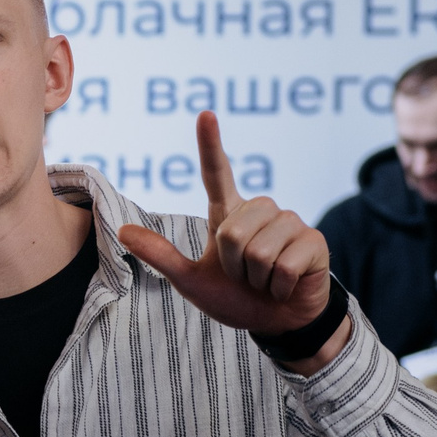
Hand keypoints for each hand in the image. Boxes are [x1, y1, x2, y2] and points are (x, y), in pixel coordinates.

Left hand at [118, 113, 340, 351]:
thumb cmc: (236, 298)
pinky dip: (280, 286)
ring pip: (259, 251)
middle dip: (234, 266)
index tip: (205, 114)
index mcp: (229, 214)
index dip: (210, 144)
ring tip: (266, 279)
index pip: (216, 173)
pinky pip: (285, 265)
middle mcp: (260, 210)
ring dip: (257, 278)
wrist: (277, 323)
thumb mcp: (191, 280)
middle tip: (246, 276)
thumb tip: (122, 231)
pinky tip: (286, 285)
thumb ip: (161, 256)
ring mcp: (290, 222)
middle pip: (232, 233)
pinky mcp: (314, 241)